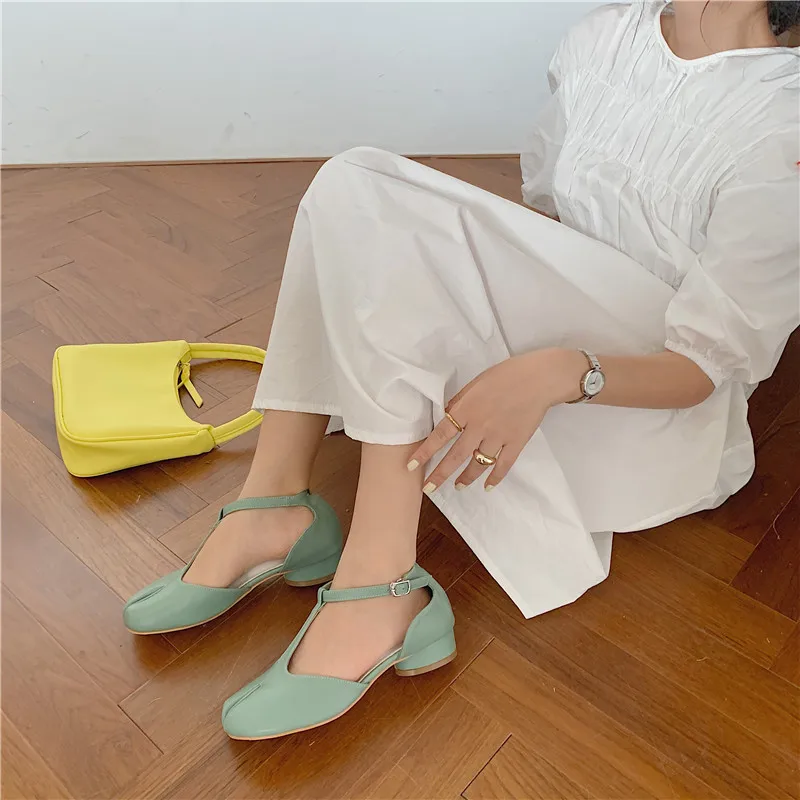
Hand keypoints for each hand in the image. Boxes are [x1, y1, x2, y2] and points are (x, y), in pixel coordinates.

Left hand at [407, 348, 585, 491]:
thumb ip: (460, 401)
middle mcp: (480, 426)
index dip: (425, 452)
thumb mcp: (475, 383)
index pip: (440, 435)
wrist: (540, 379)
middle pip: (455, 456)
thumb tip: (447, 414)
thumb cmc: (506, 375)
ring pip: (478, 464)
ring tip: (458, 486)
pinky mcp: (516, 443)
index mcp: (467, 409)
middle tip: (428, 488)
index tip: (412, 465)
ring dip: (466, 478)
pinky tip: (488, 486)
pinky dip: (495, 477)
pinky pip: (503, 465)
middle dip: (440, 474)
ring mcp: (499, 437)